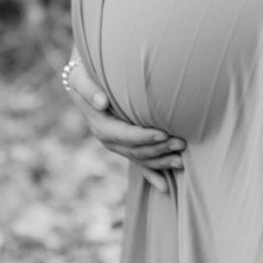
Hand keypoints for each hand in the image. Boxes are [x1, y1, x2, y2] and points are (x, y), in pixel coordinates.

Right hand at [65, 59, 184, 194]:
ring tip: (181, 161)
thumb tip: (102, 102)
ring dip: (160, 162)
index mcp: (100, 125)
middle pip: (135, 150)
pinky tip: (165, 187)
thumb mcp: (81, 79)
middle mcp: (108, 139)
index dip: (144, 136)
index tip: (164, 133)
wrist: (82, 81)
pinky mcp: (124, 145)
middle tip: (182, 143)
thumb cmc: (84, 76)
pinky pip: (138, 163)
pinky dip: (151, 174)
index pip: (124, 135)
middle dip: (159, 149)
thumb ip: (89, 89)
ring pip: (140, 158)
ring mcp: (117, 144)